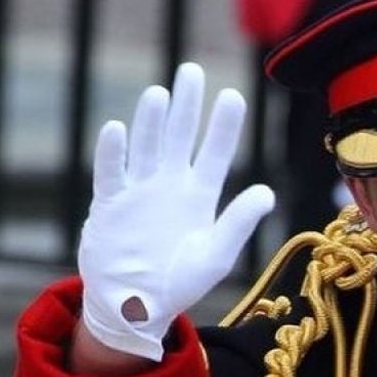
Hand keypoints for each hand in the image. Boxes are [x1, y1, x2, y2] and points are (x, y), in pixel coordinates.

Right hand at [78, 62, 275, 359]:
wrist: (136, 305)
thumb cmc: (180, 282)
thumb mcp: (216, 255)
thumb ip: (239, 222)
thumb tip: (267, 192)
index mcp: (200, 196)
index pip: (216, 153)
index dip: (223, 126)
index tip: (233, 95)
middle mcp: (170, 185)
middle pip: (180, 137)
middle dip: (187, 106)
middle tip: (192, 71)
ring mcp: (139, 191)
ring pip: (146, 147)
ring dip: (151, 122)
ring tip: (160, 93)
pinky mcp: (109, 204)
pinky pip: (110, 173)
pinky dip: (113, 153)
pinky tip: (117, 129)